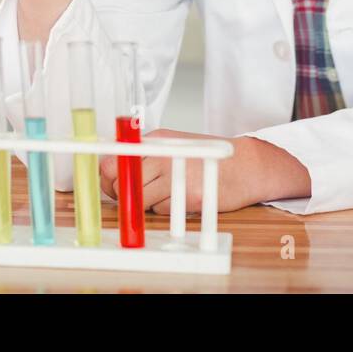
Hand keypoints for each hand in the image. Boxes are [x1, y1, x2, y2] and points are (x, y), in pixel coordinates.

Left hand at [98, 128, 307, 214]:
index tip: (111, 185)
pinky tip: (179, 199)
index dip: (108, 178)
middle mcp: (163, 156)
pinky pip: (161, 211)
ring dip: (146, 202)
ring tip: (163, 193)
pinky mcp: (188, 197)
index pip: (113, 161)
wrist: (244, 165)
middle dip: (124, 194)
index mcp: (156, 140)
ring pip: (140, 199)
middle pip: (123, 183)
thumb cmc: (207, 157)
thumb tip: (111, 173)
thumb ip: (145, 155)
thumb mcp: (173, 145)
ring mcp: (176, 176)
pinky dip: (165, 210)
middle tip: (134, 195)